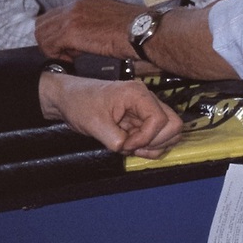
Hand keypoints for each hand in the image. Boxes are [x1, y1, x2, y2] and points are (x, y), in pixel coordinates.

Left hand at [35, 0, 143, 59]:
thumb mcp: (111, 19)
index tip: (69, 47)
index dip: (58, 34)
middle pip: (43, 23)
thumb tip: (87, 36)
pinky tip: (72, 60)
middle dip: (50, 41)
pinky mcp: (72, 30)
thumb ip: (95, 23)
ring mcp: (73, 16)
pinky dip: (57, 55)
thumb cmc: (137, 29)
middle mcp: (76, 4)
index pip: (56, 15)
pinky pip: (50, 44)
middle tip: (67, 54)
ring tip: (71, 57)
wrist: (145, 30)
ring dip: (53, 49)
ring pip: (42, 34)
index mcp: (86, 1)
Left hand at [38, 73, 182, 158]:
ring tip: (130, 148)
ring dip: (153, 146)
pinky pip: (157, 136)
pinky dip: (148, 146)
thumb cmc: (80, 103)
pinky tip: (130, 146)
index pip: (161, 120)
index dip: (146, 138)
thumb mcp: (94, 123)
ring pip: (169, 132)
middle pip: (173, 125)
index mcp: (138, 94)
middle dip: (155, 142)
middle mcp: (147, 99)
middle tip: (132, 147)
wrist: (69, 98)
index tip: (126, 144)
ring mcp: (146, 109)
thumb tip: (127, 148)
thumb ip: (115, 139)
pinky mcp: (142, 119)